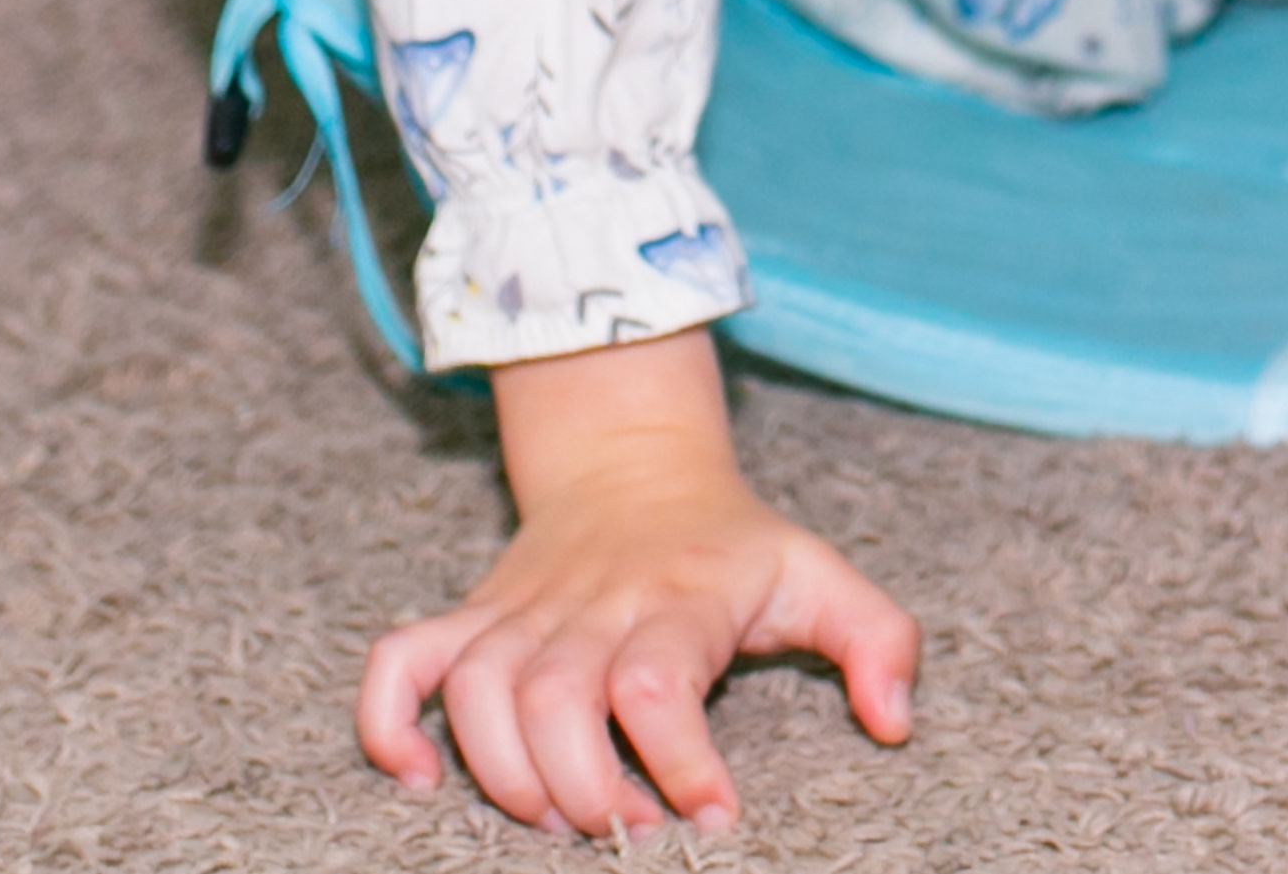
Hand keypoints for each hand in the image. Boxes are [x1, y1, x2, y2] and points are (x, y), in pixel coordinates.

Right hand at [357, 330, 918, 834]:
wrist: (633, 456)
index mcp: (680, 594)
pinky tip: (420, 778)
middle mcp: (593, 601)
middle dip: (582, 791)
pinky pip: (402, 659)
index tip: (713, 816)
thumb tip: (895, 721)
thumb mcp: (817, 572)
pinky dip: (392, 720)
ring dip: (504, 774)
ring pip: (478, 690)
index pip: (659, 679)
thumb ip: (878, 638)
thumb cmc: (733, 542)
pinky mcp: (473, 614)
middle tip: (625, 830)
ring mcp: (523, 608)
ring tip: (556, 818)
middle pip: (556, 700)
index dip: (678, 761)